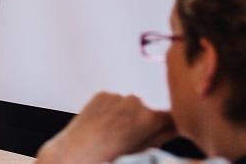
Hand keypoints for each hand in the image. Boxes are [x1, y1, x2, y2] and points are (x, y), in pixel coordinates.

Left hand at [37, 92, 176, 163]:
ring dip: (125, 115)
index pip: (169, 117)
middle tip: (128, 138)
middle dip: (142, 122)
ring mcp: (117, 96)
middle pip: (147, 111)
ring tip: (112, 132)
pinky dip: (110, 110)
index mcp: (149, 118)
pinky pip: (112, 101)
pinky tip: (101, 124)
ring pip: (128, 106)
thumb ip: (162, 136)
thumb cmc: (108, 155)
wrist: (75, 150)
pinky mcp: (102, 94)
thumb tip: (175, 127)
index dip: (165, 127)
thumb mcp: (142, 150)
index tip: (160, 134)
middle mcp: (135, 102)